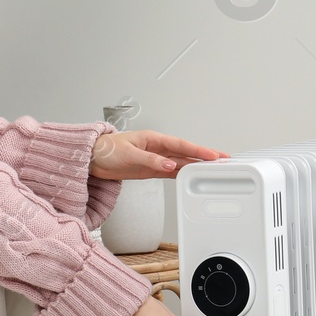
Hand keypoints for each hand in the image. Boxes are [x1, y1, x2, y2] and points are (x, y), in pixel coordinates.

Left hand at [89, 130, 229, 180]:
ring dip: (196, 166)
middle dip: (205, 156)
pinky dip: (183, 174)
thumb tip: (169, 165)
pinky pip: (171, 171)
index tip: (213, 155)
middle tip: (224, 160)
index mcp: (154, 139)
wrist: (91, 159)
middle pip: (186, 152)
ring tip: (214, 169)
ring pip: (181, 162)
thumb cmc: (106, 150)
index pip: (181, 145)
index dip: (198, 151)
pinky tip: (193, 177)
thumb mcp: (129, 154)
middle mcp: (157, 148)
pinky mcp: (150, 169)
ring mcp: (155, 159)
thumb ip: (150, 160)